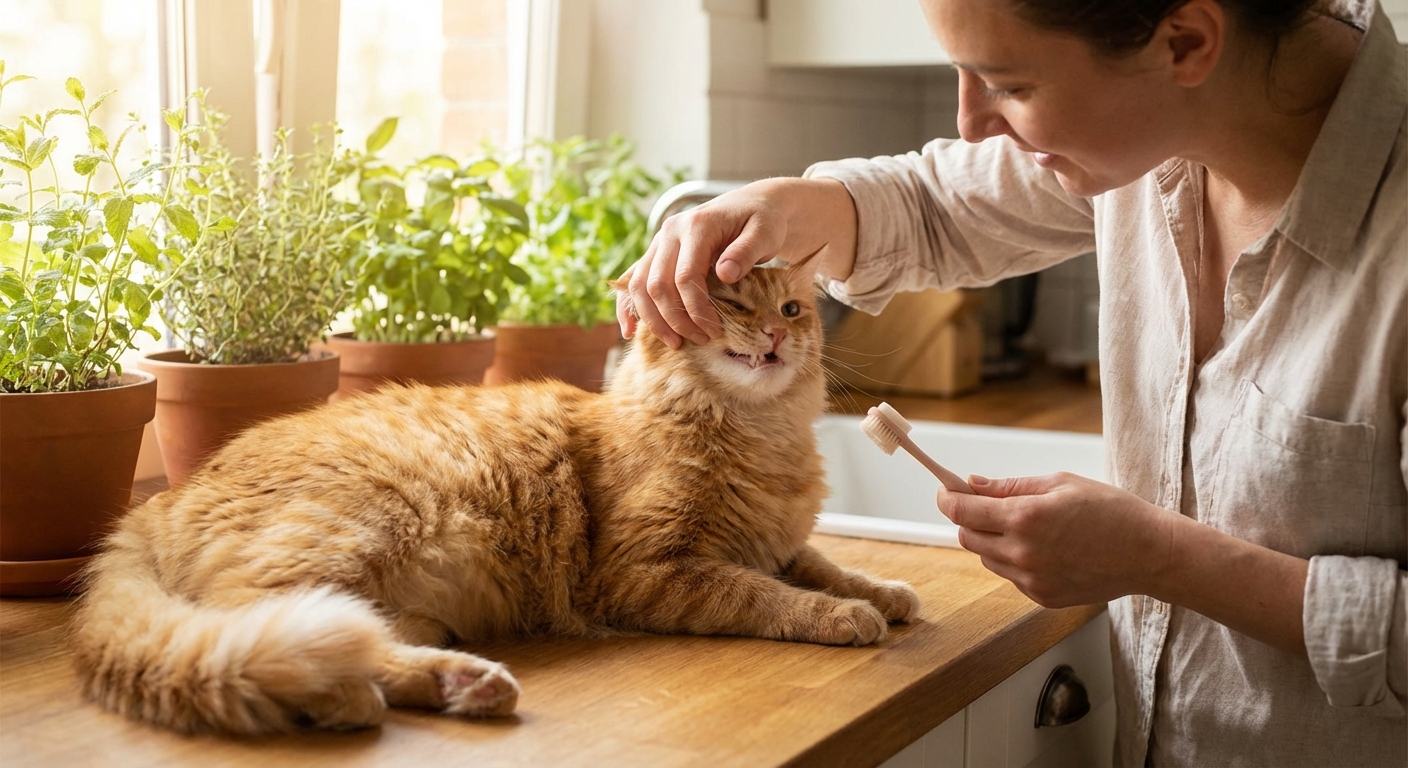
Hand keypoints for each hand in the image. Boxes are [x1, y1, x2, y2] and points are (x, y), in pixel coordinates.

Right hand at [617, 177, 857, 348]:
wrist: (754, 205)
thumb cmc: (763, 221)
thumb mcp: (765, 232)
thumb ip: (747, 251)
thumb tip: (725, 274)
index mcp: (696, 225)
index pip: (685, 276)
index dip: (696, 309)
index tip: (715, 331)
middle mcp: (670, 232)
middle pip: (657, 284)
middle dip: (675, 319)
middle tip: (700, 340)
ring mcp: (660, 242)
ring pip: (639, 285)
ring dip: (653, 319)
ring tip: (675, 343)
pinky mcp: (657, 253)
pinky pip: (633, 281)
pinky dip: (628, 306)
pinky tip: (629, 331)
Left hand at [936, 472, 1174, 607]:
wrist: (1148, 553)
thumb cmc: (1111, 510)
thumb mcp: (1059, 483)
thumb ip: (1010, 486)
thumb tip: (972, 484)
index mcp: (1026, 518)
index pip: (962, 511)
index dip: (947, 498)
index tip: (945, 490)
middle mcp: (1022, 553)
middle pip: (966, 538)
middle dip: (968, 519)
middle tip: (984, 505)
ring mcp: (1031, 580)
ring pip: (986, 558)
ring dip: (991, 541)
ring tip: (1027, 526)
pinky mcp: (1041, 597)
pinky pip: (1010, 576)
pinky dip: (1014, 560)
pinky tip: (1044, 548)